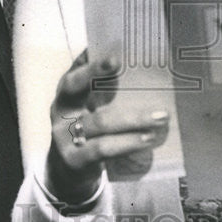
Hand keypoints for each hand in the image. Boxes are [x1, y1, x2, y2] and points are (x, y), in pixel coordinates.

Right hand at [46, 47, 169, 205]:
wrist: (69, 171)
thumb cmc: (90, 130)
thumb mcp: (92, 107)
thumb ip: (107, 89)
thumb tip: (140, 61)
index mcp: (67, 91)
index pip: (76, 67)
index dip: (91, 58)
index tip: (113, 51)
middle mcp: (60, 109)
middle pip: (74, 85)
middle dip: (96, 71)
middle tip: (121, 63)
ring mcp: (63, 135)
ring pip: (98, 121)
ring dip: (132, 118)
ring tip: (160, 116)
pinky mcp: (73, 160)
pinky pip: (102, 148)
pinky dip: (127, 143)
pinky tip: (147, 139)